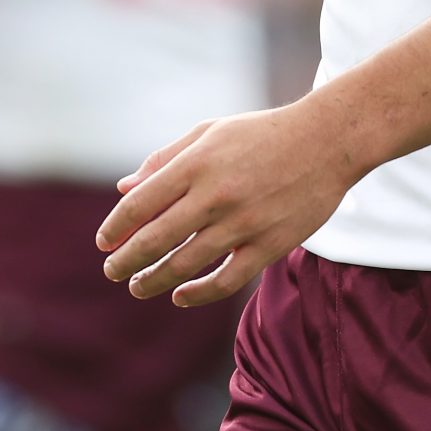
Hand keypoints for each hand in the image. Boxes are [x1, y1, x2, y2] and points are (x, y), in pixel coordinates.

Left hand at [95, 101, 363, 307]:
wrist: (327, 141)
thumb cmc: (262, 134)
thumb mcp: (210, 133)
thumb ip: (165, 160)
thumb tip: (124, 187)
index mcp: (197, 162)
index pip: (140, 203)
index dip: (115, 227)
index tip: (103, 243)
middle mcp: (215, 194)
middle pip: (156, 238)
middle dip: (126, 261)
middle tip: (112, 271)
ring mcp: (243, 222)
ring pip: (185, 264)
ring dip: (153, 281)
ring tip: (138, 286)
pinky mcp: (269, 244)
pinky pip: (226, 280)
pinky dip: (198, 294)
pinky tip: (180, 297)